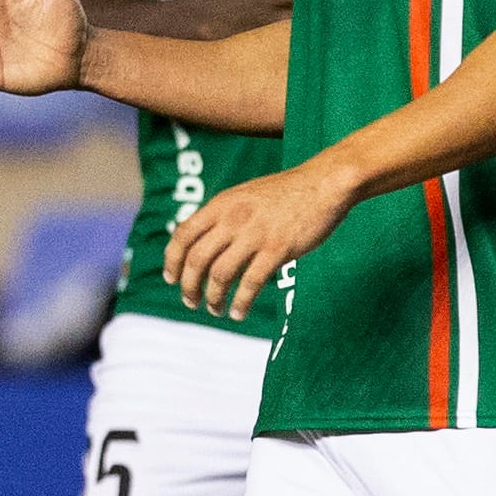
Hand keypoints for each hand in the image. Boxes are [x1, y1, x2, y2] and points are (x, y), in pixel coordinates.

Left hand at [162, 159, 356, 319]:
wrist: (324, 183)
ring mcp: (254, 234)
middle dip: (189, 286)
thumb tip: (203, 240)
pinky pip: (251, 282)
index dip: (172, 260)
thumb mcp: (244, 195)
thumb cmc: (286, 192)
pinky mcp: (278, 249)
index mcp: (221, 204)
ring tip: (216, 310)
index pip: (183, 235)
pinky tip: (239, 312)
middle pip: (197, 259)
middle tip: (191, 302)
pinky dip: (241, 302)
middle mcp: (232, 219)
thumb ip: (223, 215)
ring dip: (214, 298)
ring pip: (220, 274)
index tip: (171, 279)